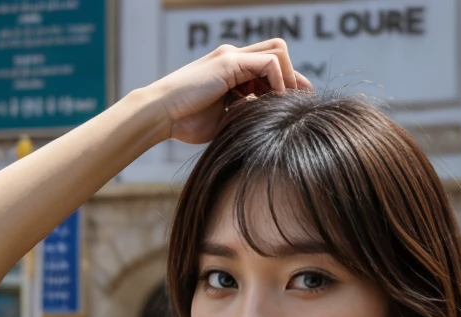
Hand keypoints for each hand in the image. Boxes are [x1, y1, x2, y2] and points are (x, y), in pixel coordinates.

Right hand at [143, 39, 311, 144]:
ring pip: (277, 51)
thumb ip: (243, 113)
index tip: (294, 105)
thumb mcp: (223, 118)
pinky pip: (269, 63)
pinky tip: (274, 100)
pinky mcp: (229, 61)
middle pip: (277, 52)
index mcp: (230, 70)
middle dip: (292, 76)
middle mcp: (232, 58)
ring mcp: (231, 56)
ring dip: (288, 76)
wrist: (161, 114)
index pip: (268, 66)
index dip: (284, 84)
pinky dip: (278, 81)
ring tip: (289, 102)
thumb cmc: (185, 122)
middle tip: (300, 101)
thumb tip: (268, 120)